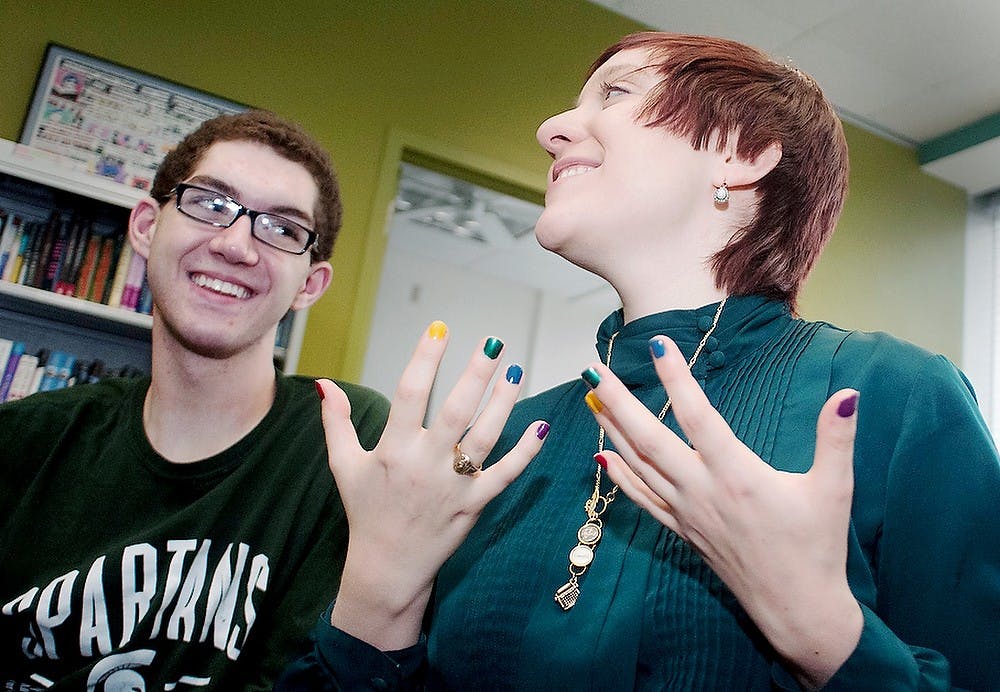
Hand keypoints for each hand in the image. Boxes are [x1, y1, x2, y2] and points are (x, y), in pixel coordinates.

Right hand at [317, 321, 547, 649]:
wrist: (387, 568)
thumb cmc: (366, 512)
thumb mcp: (344, 466)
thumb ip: (336, 422)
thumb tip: (324, 384)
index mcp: (393, 449)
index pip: (409, 393)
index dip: (425, 358)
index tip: (439, 327)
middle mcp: (425, 464)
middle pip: (455, 410)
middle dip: (476, 374)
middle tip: (493, 342)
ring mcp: (453, 485)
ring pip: (485, 437)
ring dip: (503, 402)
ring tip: (516, 369)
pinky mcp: (475, 504)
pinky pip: (505, 475)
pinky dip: (526, 452)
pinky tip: (541, 425)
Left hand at [583, 336, 862, 687]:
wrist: (797, 609)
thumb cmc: (817, 548)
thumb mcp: (835, 490)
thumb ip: (836, 439)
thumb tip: (848, 395)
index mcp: (738, 475)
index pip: (698, 417)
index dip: (676, 380)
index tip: (657, 346)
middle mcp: (703, 491)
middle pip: (649, 439)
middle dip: (618, 401)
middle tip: (593, 369)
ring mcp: (687, 513)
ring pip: (638, 465)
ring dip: (612, 430)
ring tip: (590, 398)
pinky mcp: (682, 531)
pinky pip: (642, 499)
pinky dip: (620, 476)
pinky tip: (602, 456)